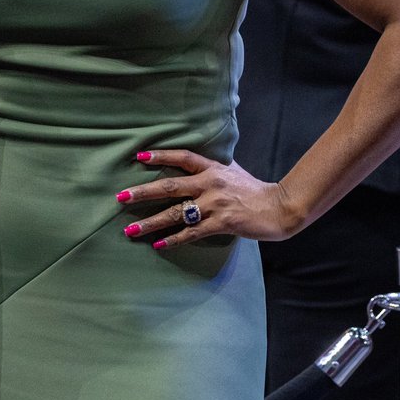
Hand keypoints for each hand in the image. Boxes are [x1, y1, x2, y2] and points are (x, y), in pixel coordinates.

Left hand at [116, 149, 302, 248]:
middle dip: (142, 192)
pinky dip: (173, 239)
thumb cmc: (253, 189)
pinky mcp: (221, 223)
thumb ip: (212, 167)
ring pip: (176, 213)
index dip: (160, 156)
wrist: (279, 207)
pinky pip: (191, 232)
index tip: (139, 157)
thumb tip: (191, 162)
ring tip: (130, 230)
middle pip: (169, 186)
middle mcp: (210, 184)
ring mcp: (214, 204)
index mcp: (212, 168)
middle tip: (121, 197)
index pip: (182, 157)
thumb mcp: (232, 170)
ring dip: (151, 222)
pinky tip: (158, 244)